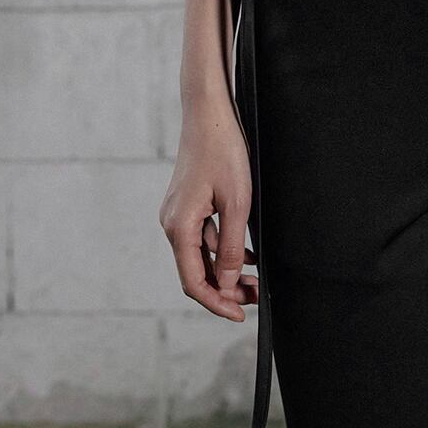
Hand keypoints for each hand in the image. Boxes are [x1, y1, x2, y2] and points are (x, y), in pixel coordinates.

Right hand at [159, 107, 259, 321]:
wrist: (209, 113)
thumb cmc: (224, 152)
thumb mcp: (237, 203)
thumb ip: (230, 247)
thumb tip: (226, 286)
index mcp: (179, 227)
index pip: (194, 282)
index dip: (217, 303)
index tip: (241, 314)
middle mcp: (172, 224)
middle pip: (195, 273)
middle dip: (223, 290)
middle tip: (254, 298)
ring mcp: (177, 214)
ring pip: (200, 257)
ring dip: (225, 271)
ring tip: (254, 279)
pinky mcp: (186, 205)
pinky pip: (202, 238)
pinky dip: (221, 250)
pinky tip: (246, 255)